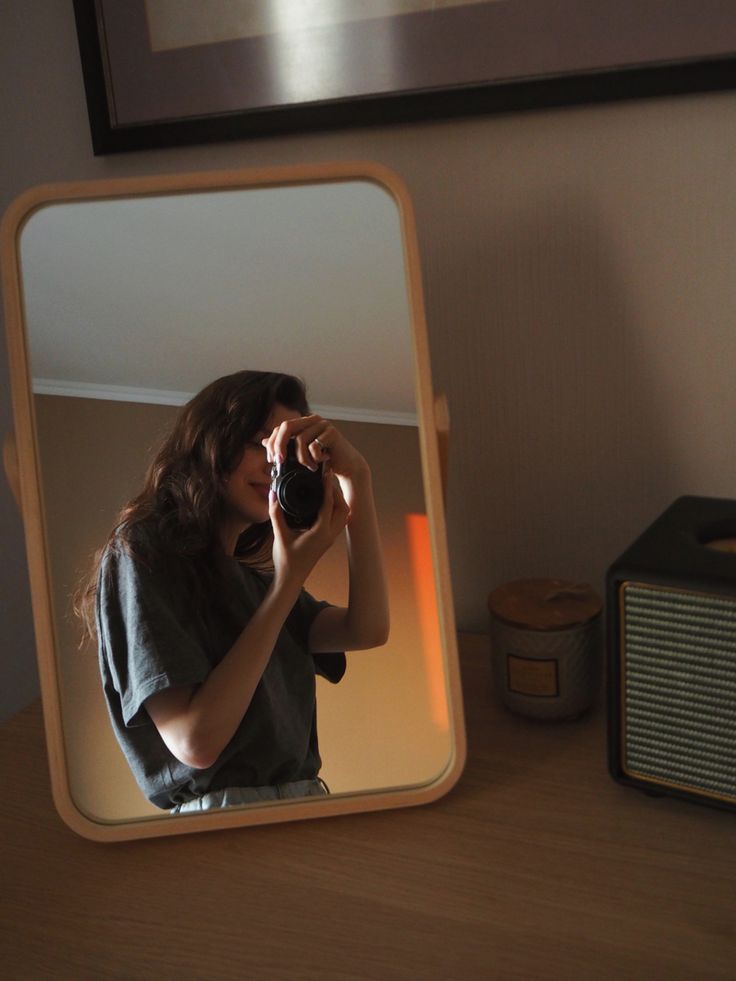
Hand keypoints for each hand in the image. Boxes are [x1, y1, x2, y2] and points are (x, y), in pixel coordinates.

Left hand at [261, 414, 367, 482]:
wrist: (348, 466)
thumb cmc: (324, 461)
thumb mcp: (301, 455)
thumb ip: (285, 447)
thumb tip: (263, 441)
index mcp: (303, 423)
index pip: (280, 428)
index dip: (272, 443)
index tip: (272, 460)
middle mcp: (312, 420)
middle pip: (287, 427)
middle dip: (279, 446)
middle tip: (280, 462)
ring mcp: (323, 424)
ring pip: (300, 439)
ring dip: (302, 458)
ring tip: (310, 467)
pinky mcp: (332, 432)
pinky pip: (315, 445)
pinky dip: (315, 458)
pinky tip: (321, 462)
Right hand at [269, 466, 349, 586]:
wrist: (290, 579)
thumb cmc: (285, 560)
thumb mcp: (279, 535)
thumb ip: (275, 513)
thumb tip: (272, 494)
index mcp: (320, 533)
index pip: (329, 505)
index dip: (328, 487)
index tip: (326, 474)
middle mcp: (330, 535)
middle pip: (343, 508)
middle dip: (337, 492)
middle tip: (327, 480)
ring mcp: (331, 539)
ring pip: (344, 515)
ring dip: (339, 500)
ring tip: (327, 489)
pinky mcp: (328, 540)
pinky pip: (339, 520)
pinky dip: (336, 509)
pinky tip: (326, 503)